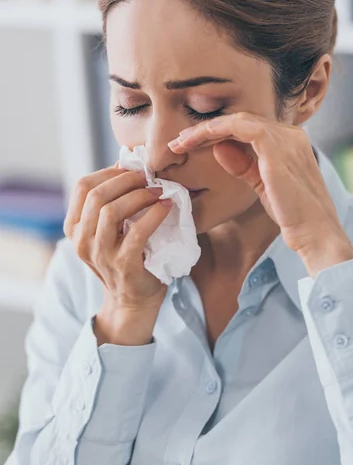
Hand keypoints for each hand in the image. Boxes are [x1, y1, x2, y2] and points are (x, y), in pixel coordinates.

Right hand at [63, 162, 171, 310]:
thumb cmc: (126, 256)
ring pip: (112, 211)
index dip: (108, 172)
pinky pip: (137, 232)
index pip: (82, 187)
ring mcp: (100, 255)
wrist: (133, 300)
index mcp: (74, 227)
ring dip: (139, 195)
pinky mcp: (123, 265)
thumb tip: (127, 164)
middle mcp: (81, 241)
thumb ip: (111, 202)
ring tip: (158, 191)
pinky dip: (154, 214)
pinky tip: (166, 208)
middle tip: (148, 177)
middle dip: (125, 180)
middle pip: (96, 196)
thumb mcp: (109, 229)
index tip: (131, 168)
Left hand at [168, 112, 352, 272]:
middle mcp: (291, 134)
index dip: (217, 133)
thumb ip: (244, 165)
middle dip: (206, 129)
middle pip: (241, 121)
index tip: (191, 144)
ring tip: (181, 141)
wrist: (315, 233)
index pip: (248, 128)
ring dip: (205, 129)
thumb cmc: (293, 215)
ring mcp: (286, 138)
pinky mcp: (277, 147)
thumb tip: (220, 149)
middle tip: (179, 140)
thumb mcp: (263, 185)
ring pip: (237, 120)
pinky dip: (218, 129)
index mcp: (291, 141)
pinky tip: (199, 138)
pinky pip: (242, 127)